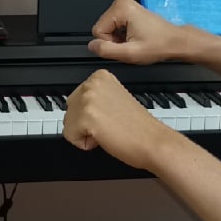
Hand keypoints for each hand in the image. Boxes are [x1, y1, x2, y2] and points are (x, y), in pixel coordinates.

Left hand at [64, 69, 182, 171]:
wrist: (153, 141)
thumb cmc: (138, 126)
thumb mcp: (113, 99)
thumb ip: (95, 98)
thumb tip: (75, 108)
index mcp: (99, 76)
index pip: (75, 100)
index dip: (90, 115)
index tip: (110, 115)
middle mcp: (92, 83)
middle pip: (69, 111)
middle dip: (84, 124)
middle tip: (109, 125)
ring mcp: (88, 99)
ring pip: (68, 125)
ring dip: (85, 134)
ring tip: (107, 130)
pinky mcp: (86, 117)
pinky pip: (70, 137)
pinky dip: (85, 144)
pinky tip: (104, 138)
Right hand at [88, 0, 191, 64]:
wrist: (175, 41)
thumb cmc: (158, 45)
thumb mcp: (130, 53)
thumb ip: (106, 50)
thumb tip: (91, 46)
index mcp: (121, 8)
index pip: (98, 31)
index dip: (110, 43)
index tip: (126, 45)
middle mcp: (121, 2)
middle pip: (102, 28)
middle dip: (114, 40)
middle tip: (131, 44)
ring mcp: (125, 4)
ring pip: (108, 28)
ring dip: (119, 38)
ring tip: (135, 40)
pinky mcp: (127, 9)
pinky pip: (115, 25)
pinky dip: (123, 34)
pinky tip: (136, 36)